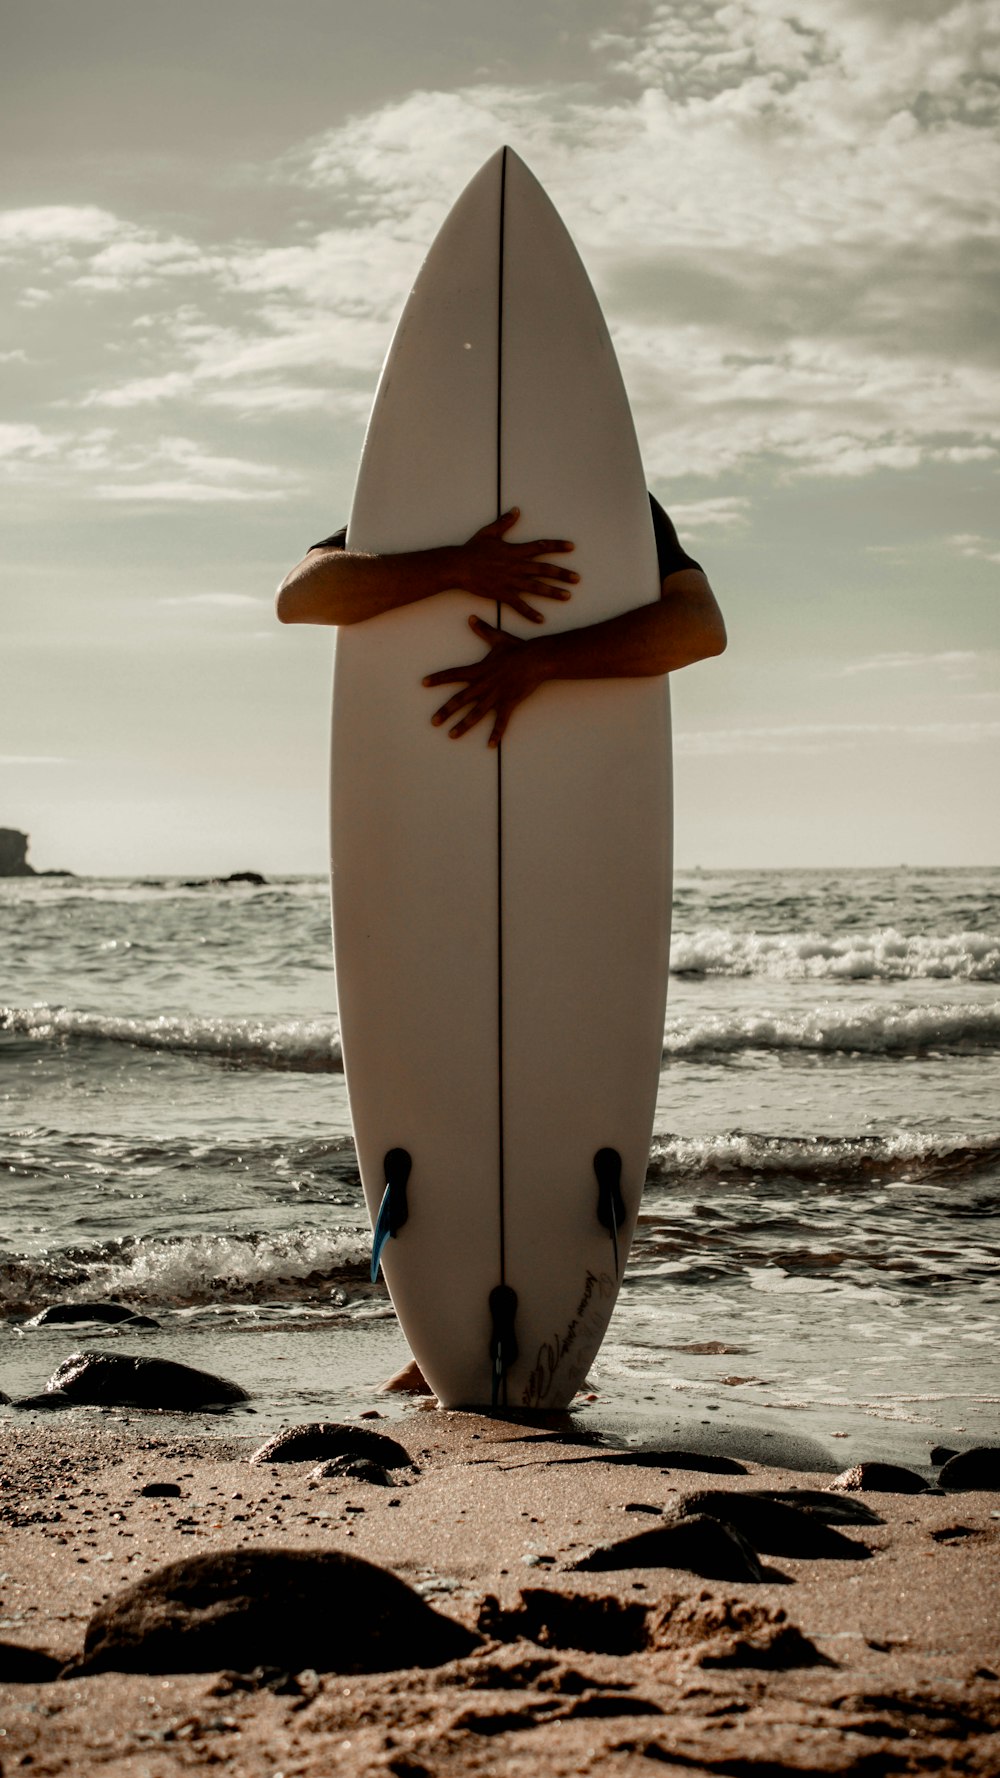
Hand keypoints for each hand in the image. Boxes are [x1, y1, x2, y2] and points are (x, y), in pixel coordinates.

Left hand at [423, 615, 548, 746]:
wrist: (537, 658)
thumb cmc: (518, 648)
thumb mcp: (498, 638)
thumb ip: (483, 630)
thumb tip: (471, 618)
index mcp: (479, 669)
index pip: (454, 674)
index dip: (438, 678)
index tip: (424, 683)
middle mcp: (484, 684)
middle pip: (460, 700)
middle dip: (445, 711)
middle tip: (433, 722)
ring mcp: (496, 694)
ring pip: (476, 713)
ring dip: (463, 725)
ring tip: (452, 735)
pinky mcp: (509, 702)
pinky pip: (501, 721)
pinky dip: (496, 733)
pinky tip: (490, 745)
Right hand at [450, 508, 577, 622]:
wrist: (458, 566)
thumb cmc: (472, 549)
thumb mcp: (489, 533)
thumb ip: (505, 522)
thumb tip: (516, 511)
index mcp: (514, 551)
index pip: (541, 547)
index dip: (557, 547)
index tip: (571, 547)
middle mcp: (516, 566)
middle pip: (544, 570)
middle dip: (562, 574)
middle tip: (577, 578)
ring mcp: (510, 581)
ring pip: (536, 588)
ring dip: (553, 592)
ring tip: (568, 596)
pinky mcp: (502, 593)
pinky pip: (519, 605)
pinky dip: (530, 613)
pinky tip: (541, 619)